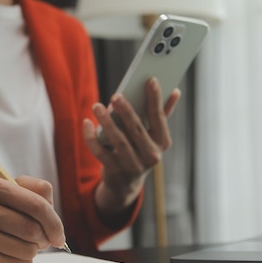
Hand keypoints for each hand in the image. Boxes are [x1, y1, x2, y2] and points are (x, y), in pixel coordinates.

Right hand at [0, 176, 65, 262]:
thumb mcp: (15, 191)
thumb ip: (39, 193)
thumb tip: (54, 221)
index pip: (36, 204)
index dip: (54, 222)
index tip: (58, 234)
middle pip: (33, 229)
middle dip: (44, 237)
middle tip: (41, 239)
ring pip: (27, 249)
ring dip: (32, 250)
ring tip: (21, 243)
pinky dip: (21, 261)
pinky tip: (9, 254)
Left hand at [83, 77, 179, 211]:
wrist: (125, 183)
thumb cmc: (140, 150)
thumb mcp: (153, 136)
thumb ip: (161, 114)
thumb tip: (174, 91)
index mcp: (162, 143)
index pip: (159, 118)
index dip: (155, 99)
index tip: (150, 80)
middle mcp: (151, 156)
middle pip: (137, 130)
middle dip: (126, 111)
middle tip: (116, 95)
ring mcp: (133, 165)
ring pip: (118, 141)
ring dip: (106, 122)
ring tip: (96, 106)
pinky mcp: (114, 171)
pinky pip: (100, 152)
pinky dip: (91, 137)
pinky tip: (87, 122)